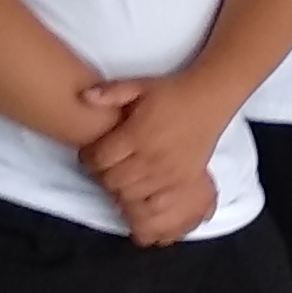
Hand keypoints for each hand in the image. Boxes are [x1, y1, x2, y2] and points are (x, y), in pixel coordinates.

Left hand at [77, 76, 225, 245]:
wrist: (208, 101)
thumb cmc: (171, 94)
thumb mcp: (139, 86)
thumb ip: (110, 92)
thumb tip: (83, 96)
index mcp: (137, 134)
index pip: (101, 159)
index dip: (89, 159)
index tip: (91, 155)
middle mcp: (151, 157)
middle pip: (112, 181)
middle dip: (102, 176)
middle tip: (104, 168)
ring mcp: (168, 174)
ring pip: (130, 196)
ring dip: (120, 191)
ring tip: (121, 180)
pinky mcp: (182, 183)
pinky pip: (156, 206)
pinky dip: (143, 206)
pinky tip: (139, 195)